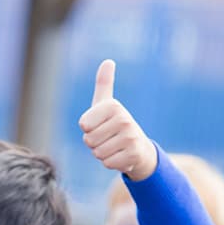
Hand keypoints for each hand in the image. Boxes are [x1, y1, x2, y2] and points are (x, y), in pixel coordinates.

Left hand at [78, 59, 157, 179]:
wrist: (140, 148)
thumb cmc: (116, 124)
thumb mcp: (107, 104)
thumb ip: (104, 84)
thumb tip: (108, 61)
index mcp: (113, 106)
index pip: (84, 125)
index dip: (88, 129)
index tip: (101, 125)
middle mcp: (124, 119)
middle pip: (89, 140)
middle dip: (94, 143)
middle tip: (109, 138)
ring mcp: (130, 137)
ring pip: (97, 153)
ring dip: (102, 153)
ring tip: (115, 146)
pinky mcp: (133, 154)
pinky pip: (107, 163)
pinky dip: (111, 163)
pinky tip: (121, 155)